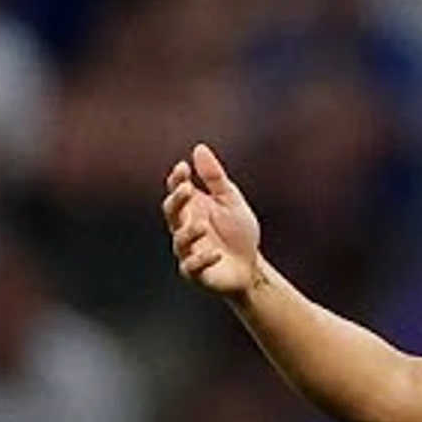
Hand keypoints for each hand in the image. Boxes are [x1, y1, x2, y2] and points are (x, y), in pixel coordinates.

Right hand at [162, 143, 265, 297]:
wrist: (250, 268)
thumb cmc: (237, 233)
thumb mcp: (231, 201)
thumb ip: (215, 178)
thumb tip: (199, 148)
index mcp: (191, 209)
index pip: (177, 191)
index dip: (177, 179)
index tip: (184, 167)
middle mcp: (184, 228)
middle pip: (171, 213)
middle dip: (177, 201)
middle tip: (187, 189)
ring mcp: (188, 251)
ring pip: (180, 241)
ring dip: (189, 232)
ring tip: (201, 225)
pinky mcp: (196, 273)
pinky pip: (192, 267)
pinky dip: (202, 260)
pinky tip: (215, 253)